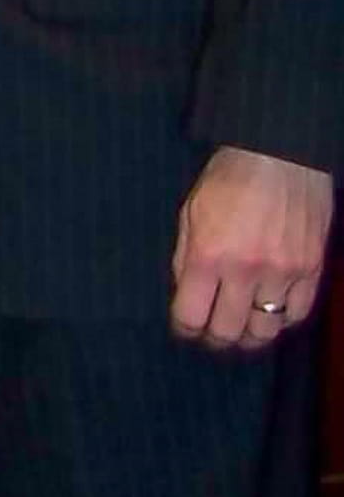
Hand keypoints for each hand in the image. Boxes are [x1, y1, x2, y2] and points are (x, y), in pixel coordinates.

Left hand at [171, 146, 332, 355]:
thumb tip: (186, 295)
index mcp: (207, 255)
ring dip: (250, 336)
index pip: (191, 315)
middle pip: (229, 331)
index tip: (185, 329)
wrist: (279, 156)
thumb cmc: (227, 180)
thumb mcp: (190, 214)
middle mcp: (245, 271)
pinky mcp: (311, 270)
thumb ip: (185, 258)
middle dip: (215, 339)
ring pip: (266, 330)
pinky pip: (297, 314)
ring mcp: (283, 273)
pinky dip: (282, 321)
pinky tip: (271, 315)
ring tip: (241, 332)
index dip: (185, 329)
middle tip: (212, 337)